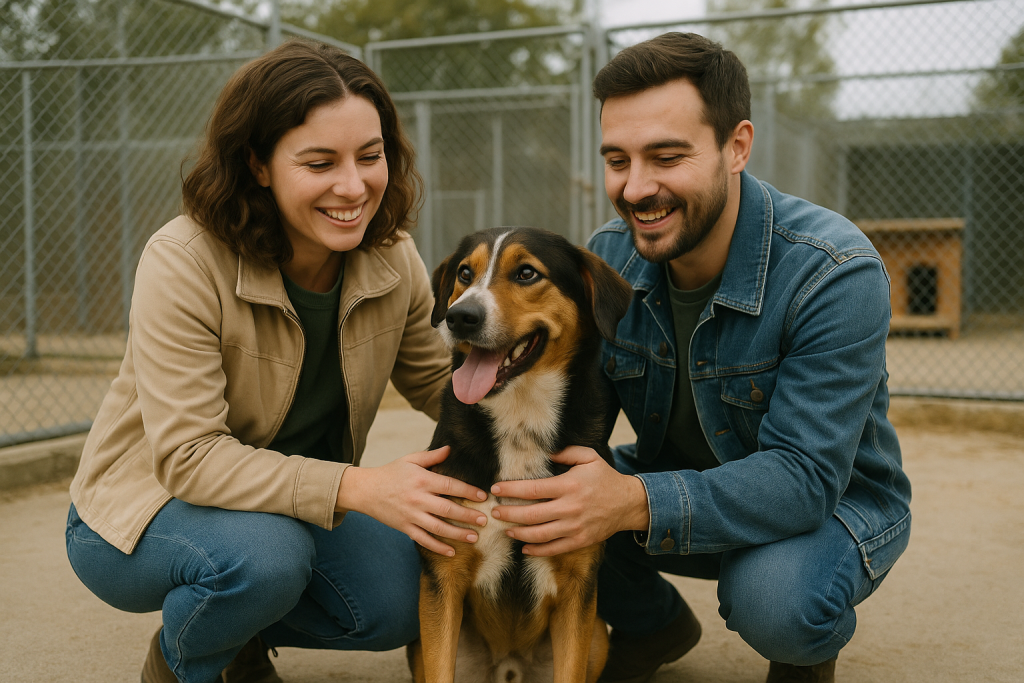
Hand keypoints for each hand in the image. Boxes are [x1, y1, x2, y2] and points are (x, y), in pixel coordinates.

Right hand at [336, 446, 487, 556]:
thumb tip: (450, 449)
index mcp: (422, 480)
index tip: (483, 497)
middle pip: (447, 509)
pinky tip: (451, 552)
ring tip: (474, 538)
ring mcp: (411, 515)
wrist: (365, 490)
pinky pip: (423, 540)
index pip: (450, 485)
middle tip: (484, 520)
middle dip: (467, 516)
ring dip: (457, 534)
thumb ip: (431, 456)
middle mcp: (418, 498)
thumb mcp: (410, 460)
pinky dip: (437, 547)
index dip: (468, 491)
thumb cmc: (390, 473)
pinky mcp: (404, 527)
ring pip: (438, 527)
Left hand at [490, 446, 649, 556]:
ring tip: (506, 529)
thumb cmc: (605, 478)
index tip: (496, 489)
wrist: (629, 503)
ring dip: (519, 533)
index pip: (533, 489)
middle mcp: (570, 507)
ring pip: (539, 534)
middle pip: (531, 514)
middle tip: (494, 513)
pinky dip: (537, 550)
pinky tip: (524, 547)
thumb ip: (566, 452)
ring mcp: (574, 526)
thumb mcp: (589, 457)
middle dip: (509, 514)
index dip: (511, 490)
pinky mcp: (580, 540)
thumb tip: (545, 454)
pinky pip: (554, 548)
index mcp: (569, 485)